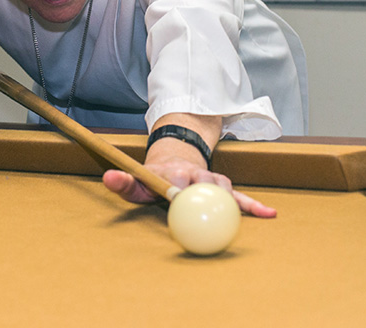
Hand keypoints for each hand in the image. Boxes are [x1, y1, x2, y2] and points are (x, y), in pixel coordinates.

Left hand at [102, 157, 276, 217]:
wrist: (174, 157)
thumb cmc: (154, 176)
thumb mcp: (137, 179)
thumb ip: (123, 182)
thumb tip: (108, 178)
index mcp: (174, 172)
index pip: (176, 182)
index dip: (177, 191)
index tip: (178, 199)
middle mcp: (195, 173)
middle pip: (205, 186)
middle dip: (208, 198)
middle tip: (210, 214)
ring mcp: (210, 180)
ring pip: (223, 190)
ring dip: (230, 203)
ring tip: (240, 218)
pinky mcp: (222, 188)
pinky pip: (238, 197)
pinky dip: (252, 204)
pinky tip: (268, 214)